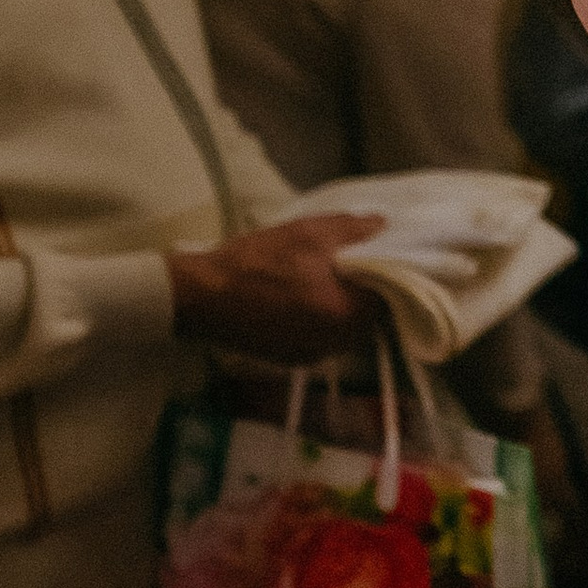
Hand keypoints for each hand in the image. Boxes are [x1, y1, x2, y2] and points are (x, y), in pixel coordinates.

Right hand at [169, 215, 384, 362]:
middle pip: (368, 320)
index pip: (387, 299)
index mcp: (345, 313)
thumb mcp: (307, 233)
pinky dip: (320, 325)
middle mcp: (334, 344)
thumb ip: (353, 230)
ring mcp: (312, 357)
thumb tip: (382, 226)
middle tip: (347, 270)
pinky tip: (302, 303)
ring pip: (345, 333)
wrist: (200, 296)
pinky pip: (321, 342)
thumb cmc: (256, 262)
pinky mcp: (290, 362)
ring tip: (322, 284)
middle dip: (363, 296)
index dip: (384, 278)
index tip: (374, 262)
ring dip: (342, 311)